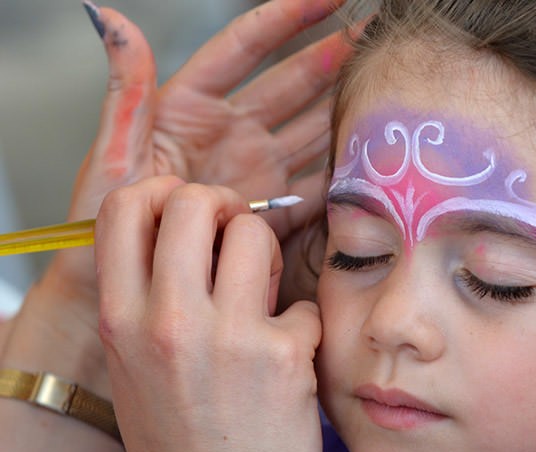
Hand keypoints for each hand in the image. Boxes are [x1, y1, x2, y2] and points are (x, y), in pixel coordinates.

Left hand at [59, 0, 349, 301]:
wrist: (117, 292)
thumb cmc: (100, 227)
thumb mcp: (112, 156)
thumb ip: (126, 91)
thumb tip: (110, 17)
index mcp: (190, 106)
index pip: (246, 47)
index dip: (288, 17)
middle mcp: (230, 132)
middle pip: (293, 82)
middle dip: (334, 55)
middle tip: (376, 34)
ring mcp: (255, 170)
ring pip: (312, 127)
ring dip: (346, 108)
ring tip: (386, 88)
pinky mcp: (271, 210)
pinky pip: (315, 184)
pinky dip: (342, 173)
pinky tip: (371, 160)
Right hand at [95, 177, 322, 451]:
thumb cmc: (181, 437)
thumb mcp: (134, 365)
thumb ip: (146, 297)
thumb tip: (180, 229)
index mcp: (121, 321)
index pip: (123, 208)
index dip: (160, 193)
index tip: (187, 212)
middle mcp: (166, 323)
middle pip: (192, 200)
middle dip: (223, 207)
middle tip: (236, 237)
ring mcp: (226, 337)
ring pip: (254, 232)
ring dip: (266, 255)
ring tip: (264, 296)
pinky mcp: (283, 355)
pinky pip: (301, 301)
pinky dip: (302, 323)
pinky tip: (290, 355)